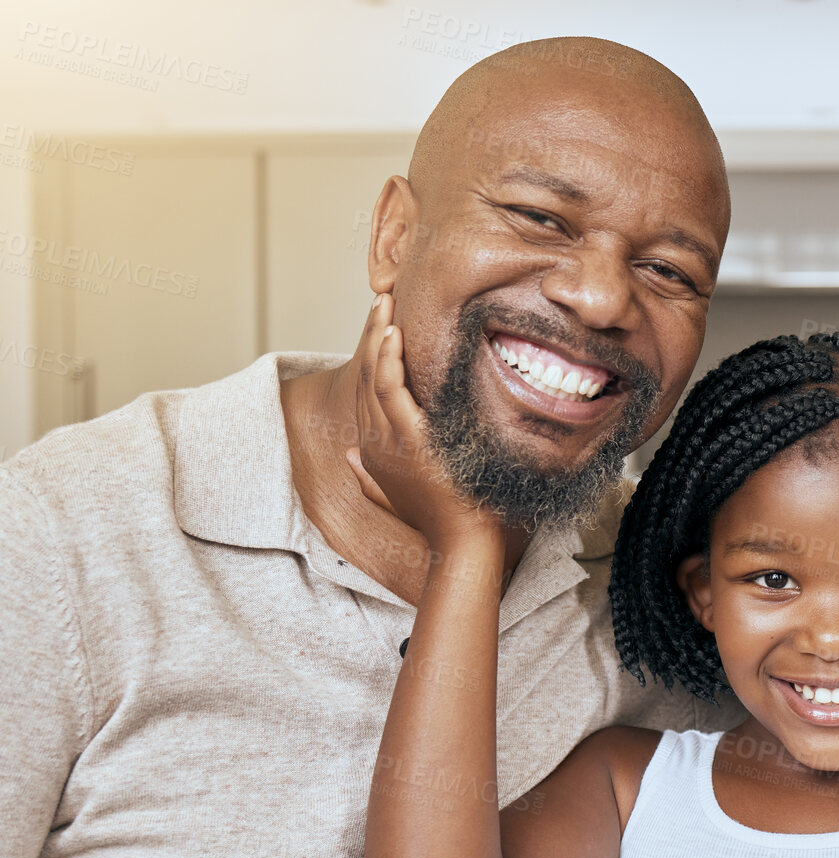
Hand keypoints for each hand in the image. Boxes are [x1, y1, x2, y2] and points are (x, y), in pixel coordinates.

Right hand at [344, 294, 496, 548]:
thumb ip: (371, 476)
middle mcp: (374, 441)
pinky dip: (389, 362)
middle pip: (366, 375)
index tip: (383, 324)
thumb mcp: (403, 492)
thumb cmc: (442, 521)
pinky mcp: (410, 442)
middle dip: (372, 334)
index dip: (371, 353)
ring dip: (378, 338)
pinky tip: (393, 337)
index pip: (366, 389)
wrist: (460, 544)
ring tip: (385, 306)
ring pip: (375, 377)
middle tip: (382, 300)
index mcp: (374, 449)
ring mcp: (389, 440)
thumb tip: (348, 457)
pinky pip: (391, 393)